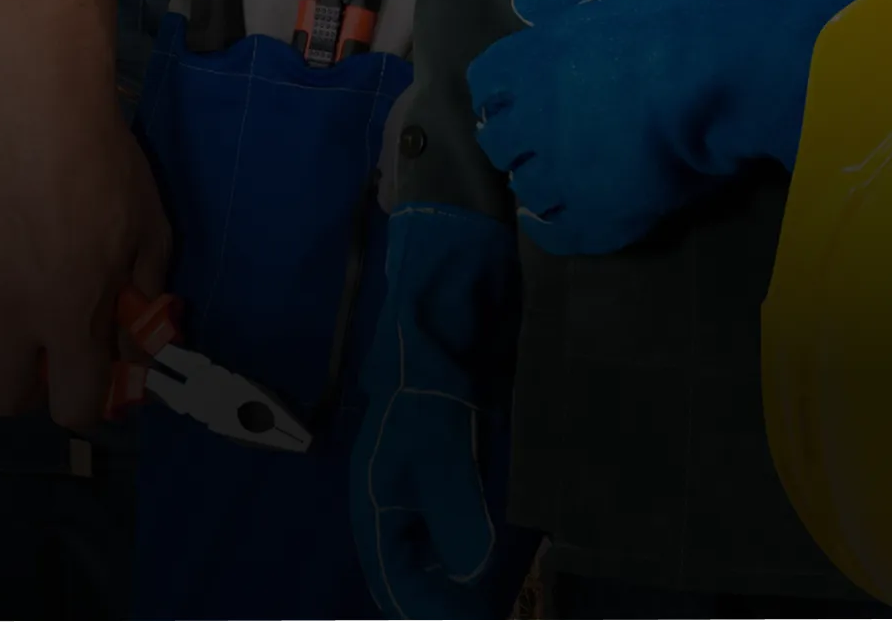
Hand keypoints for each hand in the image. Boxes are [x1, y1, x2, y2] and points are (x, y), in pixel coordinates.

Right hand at [0, 38, 170, 427]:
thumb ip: (144, 295)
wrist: (32, 102)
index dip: (83, 404)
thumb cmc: (100, 161)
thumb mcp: (149, 229)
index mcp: (70, 315)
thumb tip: (134, 345)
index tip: (85, 379)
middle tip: (36, 353)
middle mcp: (9, 317)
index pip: (72, 409)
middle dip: (24, 387)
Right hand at [352, 205, 532, 620]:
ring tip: (500, 597)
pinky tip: (512, 545)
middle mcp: (398, 495)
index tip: (468, 624)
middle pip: (415, 568)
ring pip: (441, 544)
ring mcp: (428, 476)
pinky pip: (466, 512)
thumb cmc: (428, 368)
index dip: (429, 609)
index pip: (395, 579)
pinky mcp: (458, 455)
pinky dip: (483, 536)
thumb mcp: (440, 442)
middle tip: (486, 615)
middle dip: (445, 596)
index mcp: (379, 499)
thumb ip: (455, 509)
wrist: (447, 298)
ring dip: (464, 573)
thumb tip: (468, 573)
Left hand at [467, 0, 891, 255]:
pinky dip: (551, 231)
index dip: (502, 94)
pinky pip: (559, 235)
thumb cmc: (675, 19)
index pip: (487, 84)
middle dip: (516, 142)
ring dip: (538, 184)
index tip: (519, 97)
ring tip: (560, 179)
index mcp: (531, 62)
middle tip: (540, 141)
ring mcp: (564, 173)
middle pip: (499, 142)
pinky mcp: (600, 214)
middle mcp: (534, 121)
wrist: (722, 74)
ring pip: (528, 189)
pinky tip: (551, 223)